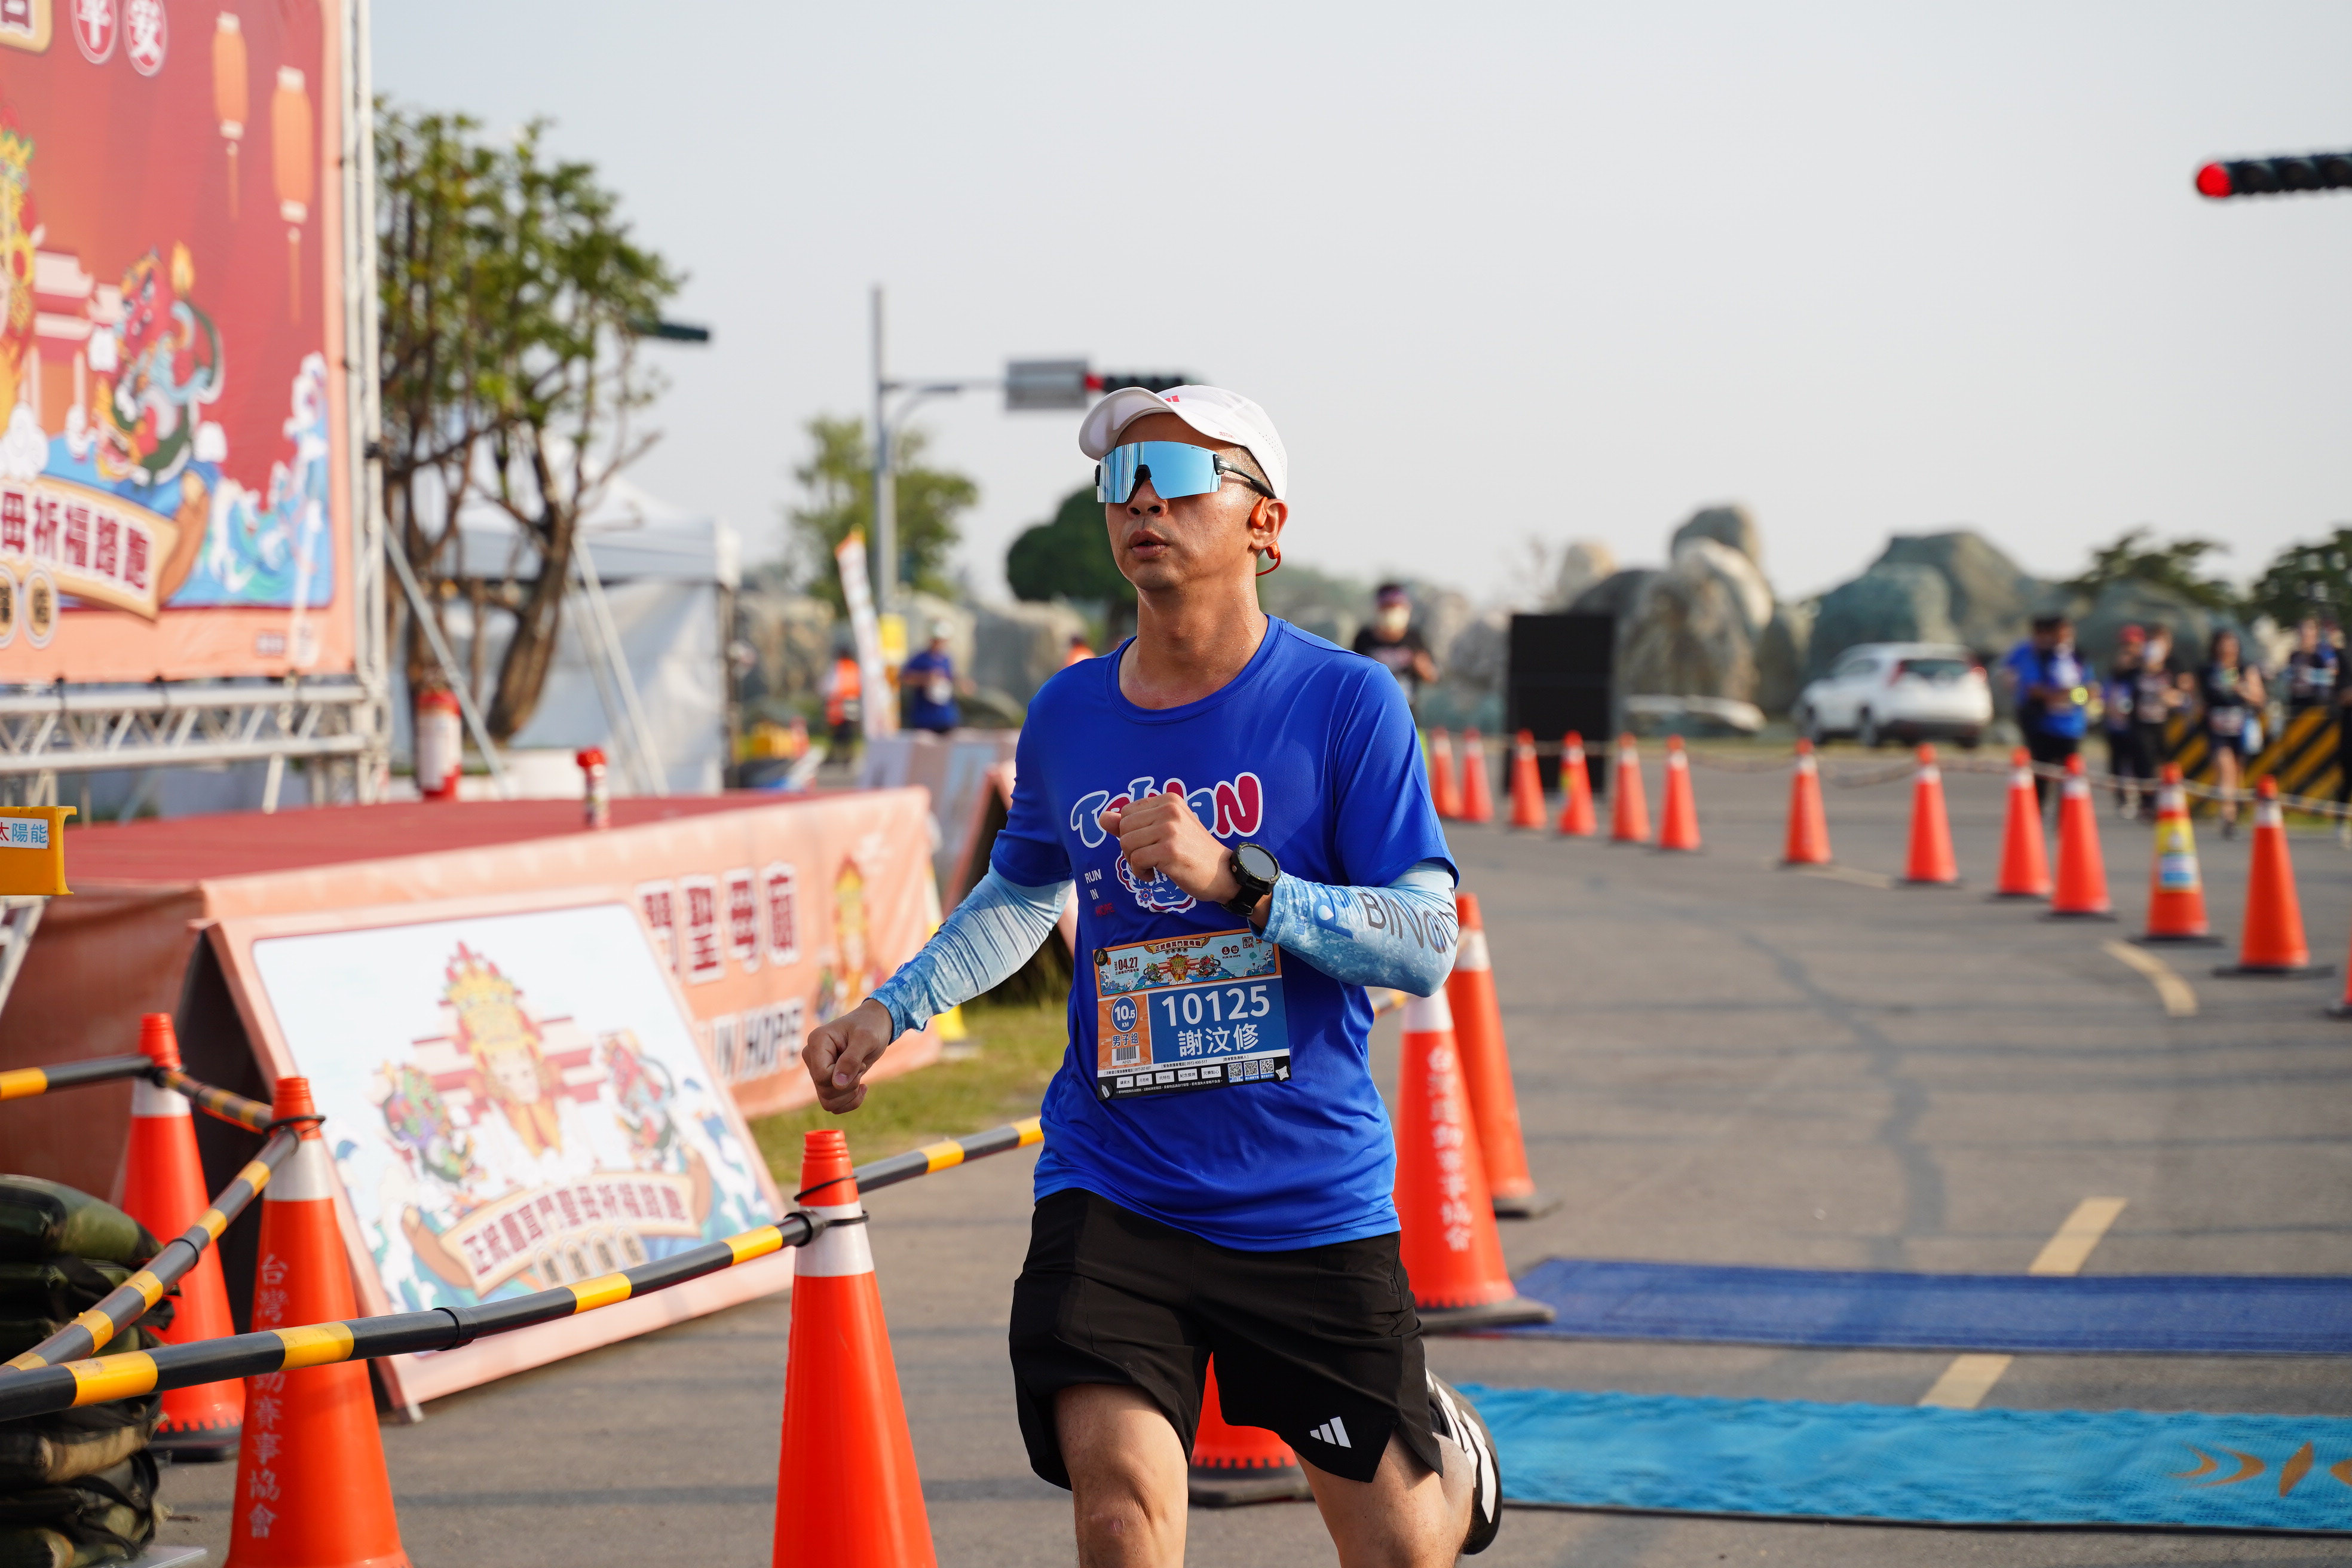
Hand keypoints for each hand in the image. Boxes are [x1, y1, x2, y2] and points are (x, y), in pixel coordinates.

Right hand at [802, 998, 895, 1113]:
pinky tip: (862, 1087)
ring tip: (860, 1077)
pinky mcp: (827, 1081)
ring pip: (827, 1102)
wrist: (876, 1025)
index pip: (822, 1075)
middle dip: (849, 1086)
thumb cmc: (871, 1026)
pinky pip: (833, 1105)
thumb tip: (837, 1084)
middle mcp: (812, 1057)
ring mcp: (818, 1071)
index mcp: (816, 1042)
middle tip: (861, 1066)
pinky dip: (850, 1102)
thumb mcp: (866, 1038)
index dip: (844, 1076)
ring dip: (850, 1096)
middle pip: (824, 1091)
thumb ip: (851, 1059)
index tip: (859, 1061)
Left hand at [1100, 790, 1258, 913]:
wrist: (1223, 872)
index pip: (1126, 812)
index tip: (1148, 844)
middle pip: (1124, 828)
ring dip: (1134, 861)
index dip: (1131, 833)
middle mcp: (1169, 809)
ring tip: (1152, 866)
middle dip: (1129, 848)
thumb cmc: (1192, 851)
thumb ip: (1132, 823)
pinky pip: (1135, 860)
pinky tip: (1154, 875)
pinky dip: (1140, 872)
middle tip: (1148, 858)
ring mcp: (1170, 829)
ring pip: (1126, 844)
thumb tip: (1102, 817)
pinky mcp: (1170, 851)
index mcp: (1168, 800)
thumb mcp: (1163, 831)